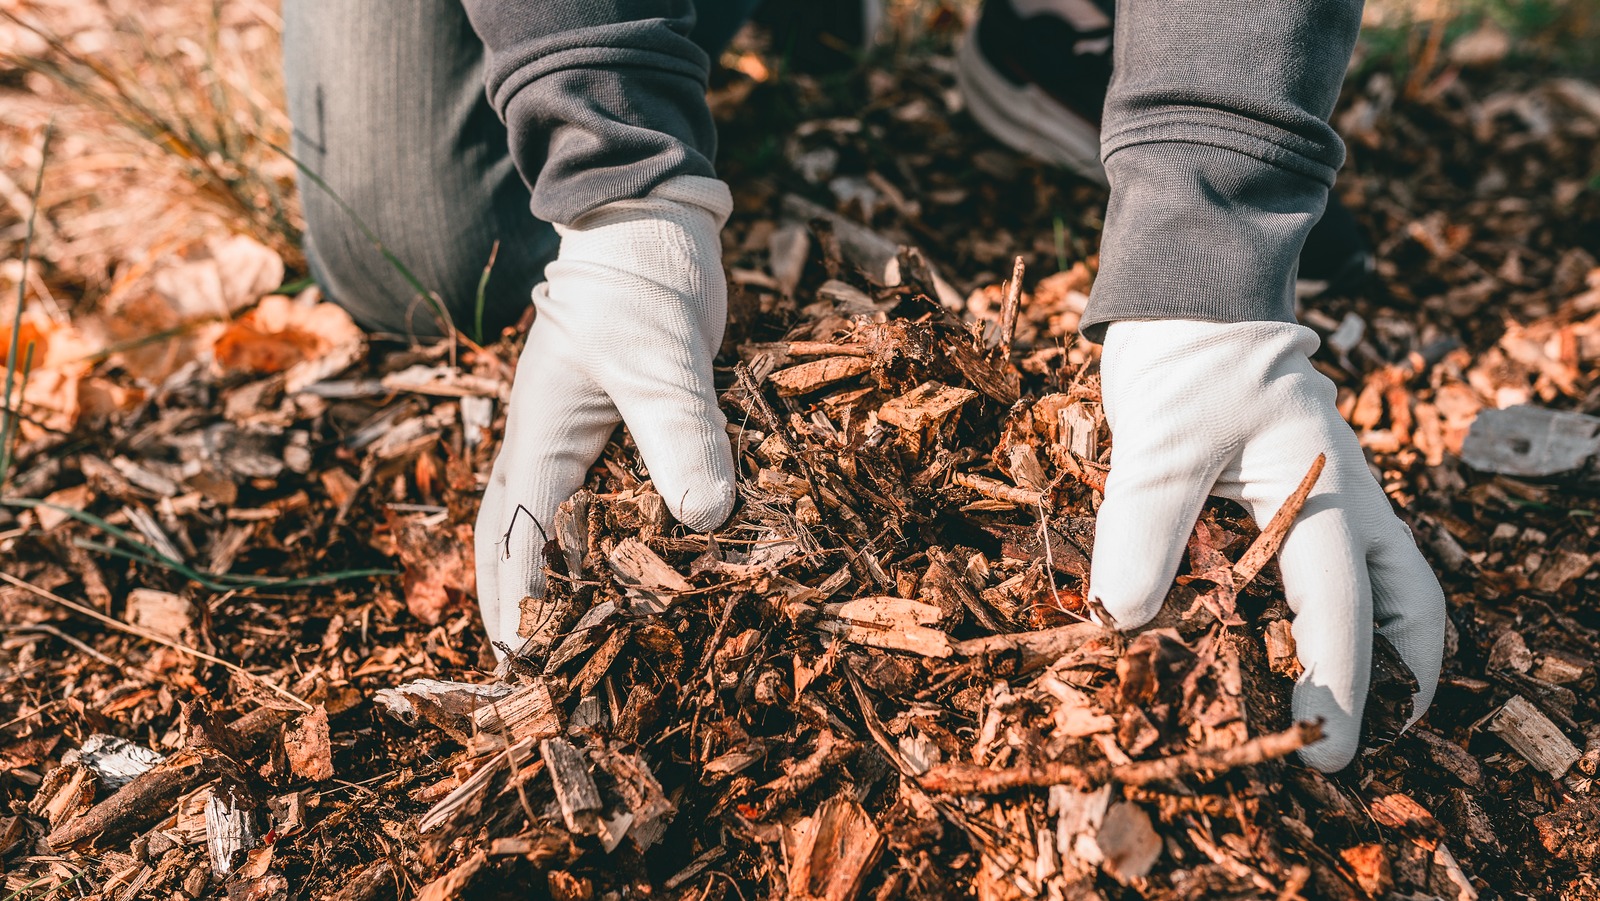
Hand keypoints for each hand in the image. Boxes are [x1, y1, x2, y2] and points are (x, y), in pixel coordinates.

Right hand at [475, 176, 737, 653]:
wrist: (649, 224)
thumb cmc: (640, 285)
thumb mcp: (660, 359)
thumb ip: (679, 431)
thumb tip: (705, 519)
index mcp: (539, 439)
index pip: (519, 542)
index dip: (523, 610)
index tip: (530, 674)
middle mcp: (544, 446)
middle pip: (509, 542)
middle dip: (513, 609)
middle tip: (527, 678)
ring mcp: (574, 438)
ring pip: (544, 524)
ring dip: (546, 580)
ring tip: (562, 643)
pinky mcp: (612, 428)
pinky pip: (591, 499)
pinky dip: (598, 541)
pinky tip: (628, 570)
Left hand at [1089, 319, 1445, 770]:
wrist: (1190, 296)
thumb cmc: (1183, 361)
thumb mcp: (1158, 444)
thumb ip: (1143, 530)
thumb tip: (1124, 622)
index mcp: (1324, 488)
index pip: (1341, 603)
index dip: (1337, 682)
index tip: (1322, 750)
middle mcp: (1344, 497)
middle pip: (1407, 600)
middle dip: (1397, 678)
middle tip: (1363, 743)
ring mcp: (1331, 492)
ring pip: (1389, 581)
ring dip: (1383, 646)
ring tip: (1354, 708)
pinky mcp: (1299, 491)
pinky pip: (1338, 561)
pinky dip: (1336, 610)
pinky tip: (1292, 642)